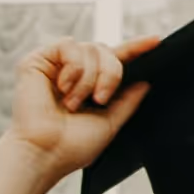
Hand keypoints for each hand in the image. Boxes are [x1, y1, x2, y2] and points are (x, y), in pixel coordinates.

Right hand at [0, 33, 156, 187]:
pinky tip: (63, 88)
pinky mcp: (38, 60)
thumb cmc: (71, 147)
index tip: (156, 41)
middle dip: (111, 74)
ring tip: (73, 103)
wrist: (45, 153)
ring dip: (89, 78)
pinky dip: (73, 68)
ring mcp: (56, 65)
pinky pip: (69, 45)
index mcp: (90, 86)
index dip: (136, 48)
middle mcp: (73, 72)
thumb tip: (145, 83)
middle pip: (106, 50)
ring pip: (91, 48)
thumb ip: (127, 102)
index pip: (116, 60)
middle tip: (100, 99)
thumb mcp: (110, 124)